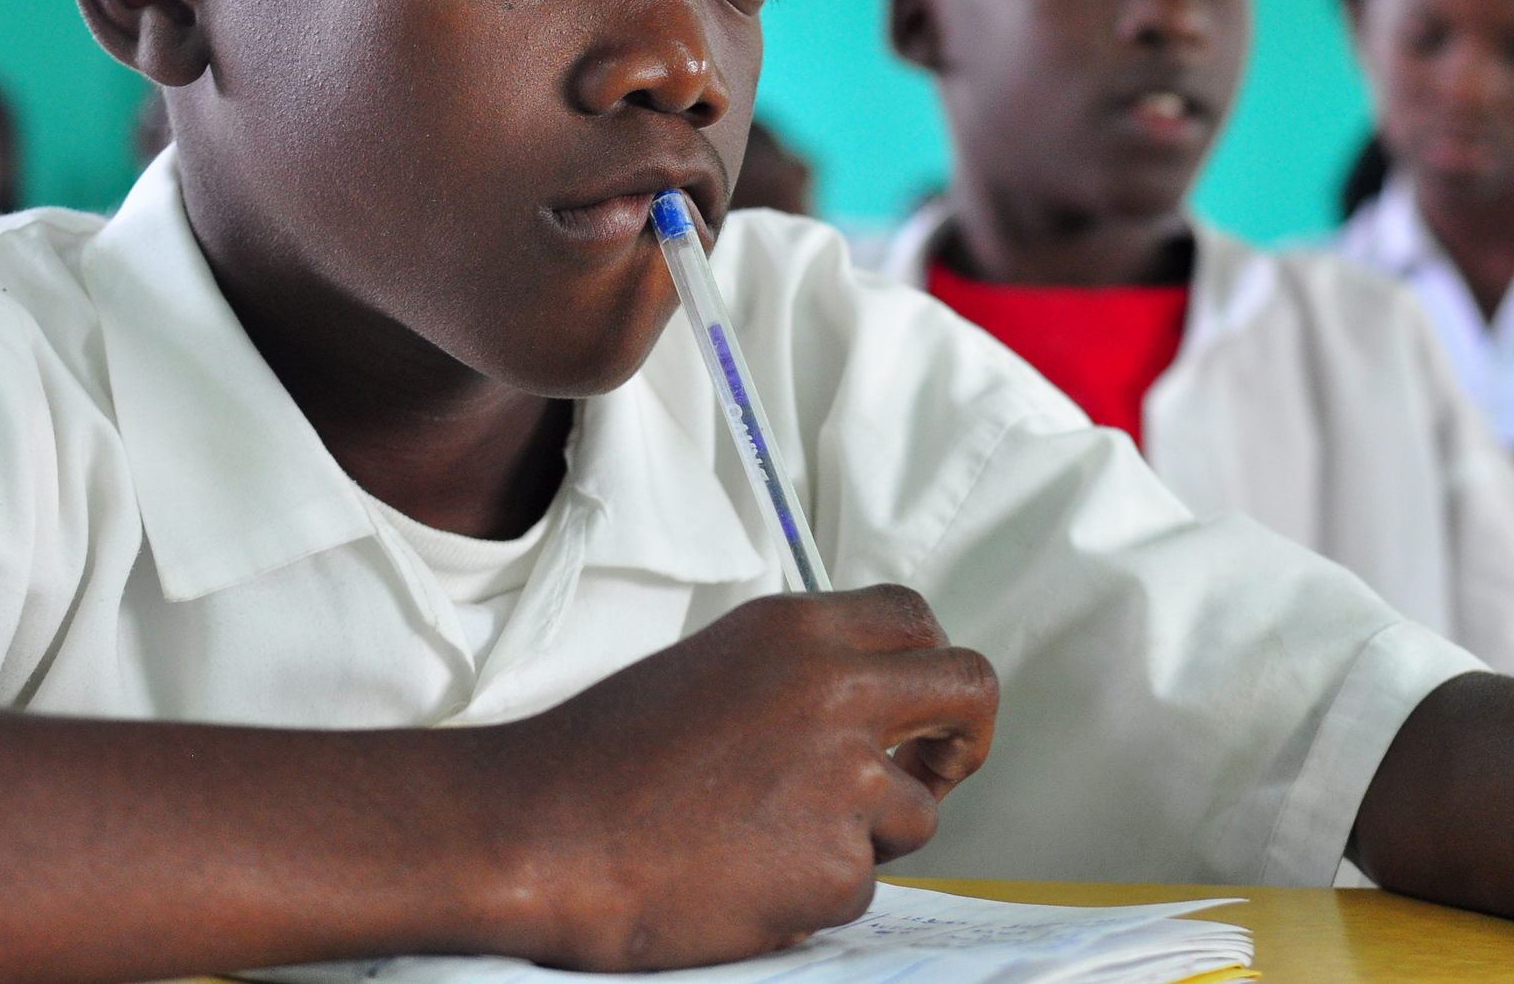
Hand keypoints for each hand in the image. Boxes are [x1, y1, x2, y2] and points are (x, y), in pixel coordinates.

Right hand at [479, 584, 997, 970]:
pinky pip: (860, 885)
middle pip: (970, 689)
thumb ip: (801, 670)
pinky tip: (747, 878)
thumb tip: (870, 699)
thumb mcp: (715, 667)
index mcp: (800, 632)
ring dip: (865, 834)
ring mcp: (844, 778)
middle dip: (967, 736)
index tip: (924, 709)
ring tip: (770, 840)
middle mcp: (837, 691)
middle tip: (941, 767)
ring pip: (916, 812)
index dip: (932, 668)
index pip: (917, 621)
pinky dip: (815, 892)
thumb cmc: (606, 759)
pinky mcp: (835, 863)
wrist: (543, 834)